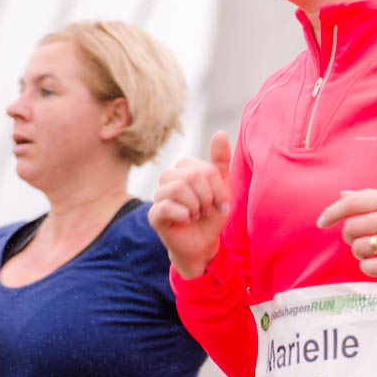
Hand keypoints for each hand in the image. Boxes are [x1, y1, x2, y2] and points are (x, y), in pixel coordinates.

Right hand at [149, 131, 232, 278]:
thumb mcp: (222, 188)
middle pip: (191, 175)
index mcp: (184, 169)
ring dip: (195, 205)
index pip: (202, 168)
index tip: (221, 202)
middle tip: (208, 209)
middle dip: (207, 196)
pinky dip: (183, 214)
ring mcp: (159, 196)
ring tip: (198, 214)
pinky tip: (187, 220)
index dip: (216, 186)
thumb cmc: (211, 215)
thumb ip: (220, 161)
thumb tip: (220, 133)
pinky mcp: (154, 215)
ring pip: (177, 188)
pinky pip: (164, 206)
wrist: (204, 243)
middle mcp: (169, 179)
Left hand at [317, 189, 376, 280]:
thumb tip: (342, 194)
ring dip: (361, 255)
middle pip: (351, 228)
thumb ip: (371, 198)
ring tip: (374, 253)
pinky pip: (371, 267)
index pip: (352, 202)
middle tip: (360, 242)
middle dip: (349, 239)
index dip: (332, 213)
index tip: (322, 222)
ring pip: (359, 249)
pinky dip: (370, 268)